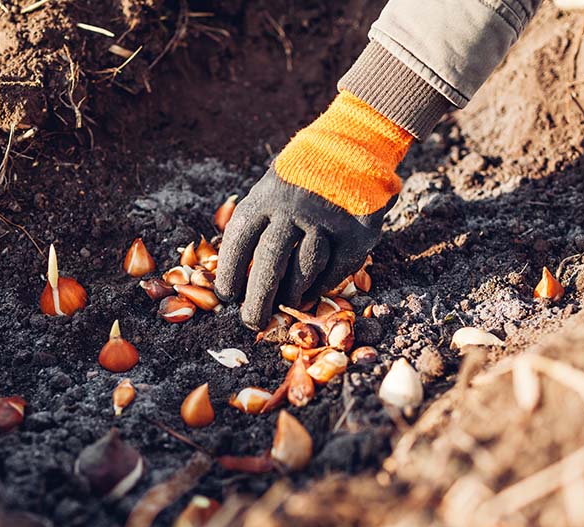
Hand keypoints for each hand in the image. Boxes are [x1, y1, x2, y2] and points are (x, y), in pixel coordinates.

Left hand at [215, 166, 392, 328]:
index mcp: (265, 199)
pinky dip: (321, 285)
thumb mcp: (268, 191)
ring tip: (286, 302)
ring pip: (304, 270)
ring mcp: (326, 220)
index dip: (230, 275)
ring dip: (292, 294)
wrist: (350, 148)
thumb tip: (235, 279)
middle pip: (270, 264)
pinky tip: (312, 290)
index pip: (239, 244)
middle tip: (252, 321)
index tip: (227, 296)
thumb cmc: (297, 182)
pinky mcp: (355, 232)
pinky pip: (335, 271)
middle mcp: (293, 210)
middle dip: (258, 300)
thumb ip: (254, 227)